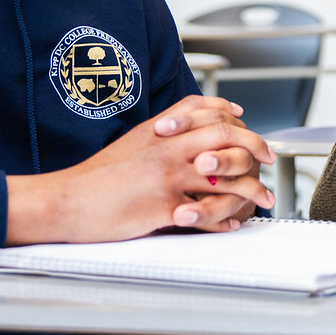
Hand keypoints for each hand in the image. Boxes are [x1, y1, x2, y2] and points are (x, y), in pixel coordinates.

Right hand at [5, 95, 276, 242]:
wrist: (66, 200)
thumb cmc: (96, 176)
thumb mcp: (131, 141)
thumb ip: (160, 131)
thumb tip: (181, 125)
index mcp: (160, 131)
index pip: (207, 111)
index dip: (232, 115)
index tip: (246, 122)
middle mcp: (168, 148)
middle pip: (226, 137)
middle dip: (254, 147)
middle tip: (269, 157)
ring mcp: (168, 177)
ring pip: (225, 176)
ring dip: (251, 188)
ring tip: (264, 198)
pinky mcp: (164, 207)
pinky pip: (206, 212)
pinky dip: (224, 219)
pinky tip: (232, 223)